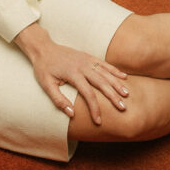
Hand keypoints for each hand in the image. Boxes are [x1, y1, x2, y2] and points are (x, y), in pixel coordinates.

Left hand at [14, 22, 128, 125]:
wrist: (43, 48)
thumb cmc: (43, 68)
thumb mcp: (46, 85)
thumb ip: (58, 100)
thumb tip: (72, 114)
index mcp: (72, 74)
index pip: (88, 94)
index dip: (94, 108)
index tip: (98, 121)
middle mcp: (82, 66)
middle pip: (101, 83)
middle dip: (113, 96)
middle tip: (123, 108)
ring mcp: (86, 60)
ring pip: (106, 73)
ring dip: (117, 84)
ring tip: (127, 94)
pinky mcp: (88, 56)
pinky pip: (104, 64)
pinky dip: (114, 70)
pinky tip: (124, 77)